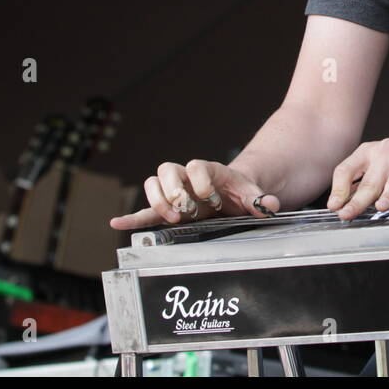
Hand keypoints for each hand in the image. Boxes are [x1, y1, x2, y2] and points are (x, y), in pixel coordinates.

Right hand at [109, 160, 280, 230]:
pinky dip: (133, 217)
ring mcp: (175, 192)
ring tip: (173, 218)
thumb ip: (260, 199)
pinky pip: (146, 211)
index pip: (196, 166)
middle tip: (188, 209)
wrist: (233, 196)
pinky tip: (117, 222)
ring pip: (153, 184)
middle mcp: (187, 178)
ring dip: (158, 201)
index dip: (200, 180)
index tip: (211, 197)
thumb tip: (271, 205)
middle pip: (167, 169)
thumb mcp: (252, 194)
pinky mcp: (168, 209)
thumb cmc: (240, 192)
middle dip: (175, 190)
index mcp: (209, 171)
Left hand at [326, 137, 388, 220]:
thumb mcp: (378, 166)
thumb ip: (362, 182)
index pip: (347, 169)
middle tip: (347, 214)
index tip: (334, 205)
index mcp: (368, 151)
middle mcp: (385, 151)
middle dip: (357, 200)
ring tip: (381, 207)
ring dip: (387, 196)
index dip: (339, 189)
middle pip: (369, 181)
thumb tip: (340, 204)